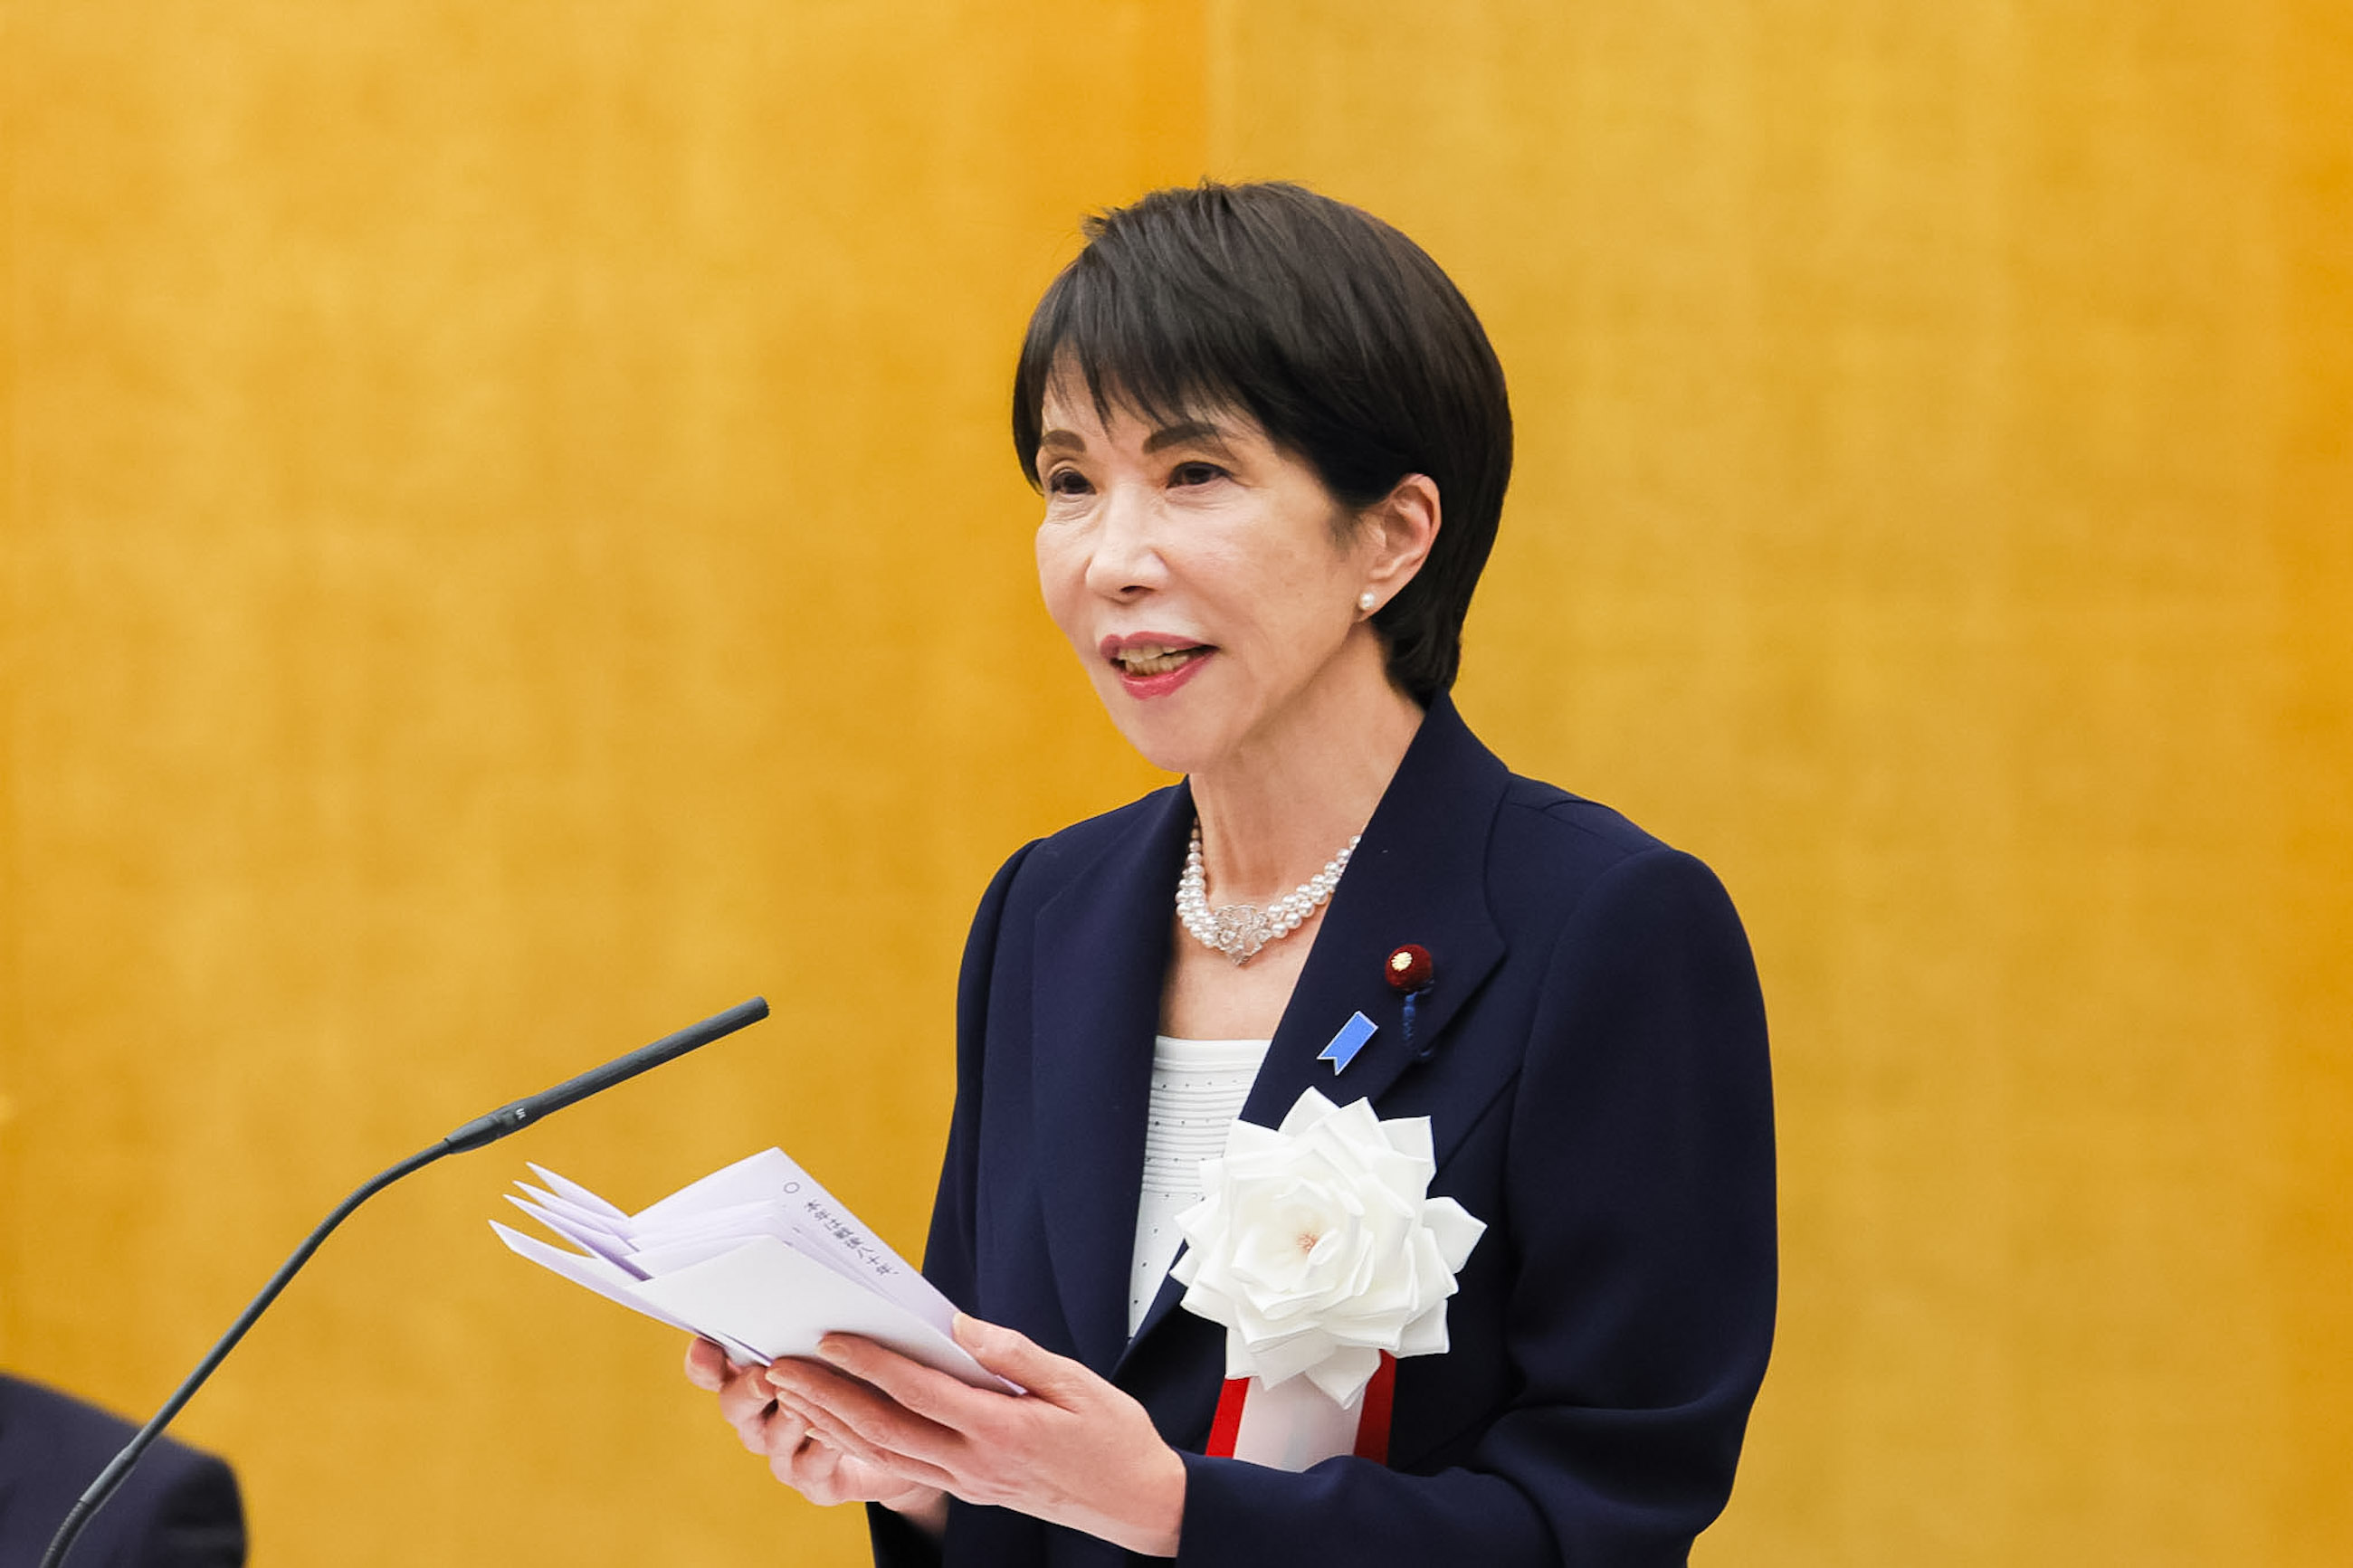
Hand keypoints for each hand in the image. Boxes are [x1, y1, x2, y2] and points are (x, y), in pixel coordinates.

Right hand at [683, 1337, 946, 1530]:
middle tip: (764, 1376)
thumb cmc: (866, 1373)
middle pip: (734, 1405)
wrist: (904, 1434)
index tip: (708, 1343)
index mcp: (755, 1376)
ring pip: (771, 1437)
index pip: (712, 1369)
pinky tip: (836, 1435)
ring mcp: (783, 1452)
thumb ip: (820, 1323)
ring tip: (801, 1402)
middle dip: (746, 1389)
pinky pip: (810, 1466)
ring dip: (786, 1417)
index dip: (703, 1360)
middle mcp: (760, 1417)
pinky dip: (821, 1448)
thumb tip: (819, 1290)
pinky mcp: (814, 1481)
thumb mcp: (844, 1341)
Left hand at [763, 1314, 1185, 1556]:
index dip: (870, 1363)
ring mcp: (967, 1482)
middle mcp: (974, 1462)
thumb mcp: (1076, 1383)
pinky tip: (836, 1425)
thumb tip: (959, 1326)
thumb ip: (1013, 1353)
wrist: (1135, 1502)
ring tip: (791, 1392)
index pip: (919, 1391)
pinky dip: (859, 1446)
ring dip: (830, 1423)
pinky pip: (900, 1468)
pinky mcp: (968, 1490)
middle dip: (826, 1395)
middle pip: (883, 1427)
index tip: (831, 1337)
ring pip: (882, 1455)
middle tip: (780, 1365)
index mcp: (1001, 1429)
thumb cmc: (1112, 1436)